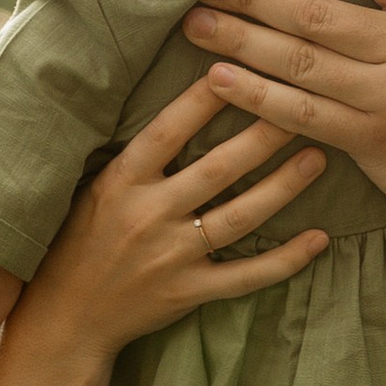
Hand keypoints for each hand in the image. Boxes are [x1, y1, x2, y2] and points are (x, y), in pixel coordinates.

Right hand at [18, 75, 329, 360]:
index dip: (203, 100)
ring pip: (239, 217)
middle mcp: (148, 216)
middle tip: (301, 108)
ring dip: (283, 187)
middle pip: (217, 169)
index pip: (168, 131)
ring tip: (318, 158)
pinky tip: (319, 239)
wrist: (66, 318)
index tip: (237, 68)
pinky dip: (285, 260)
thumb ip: (135, 157)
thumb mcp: (93, 189)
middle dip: (263, 137)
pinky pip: (246, 276)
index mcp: (121, 182)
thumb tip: (183, 108)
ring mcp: (171, 257)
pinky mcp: (189, 292)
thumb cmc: (78, 242)